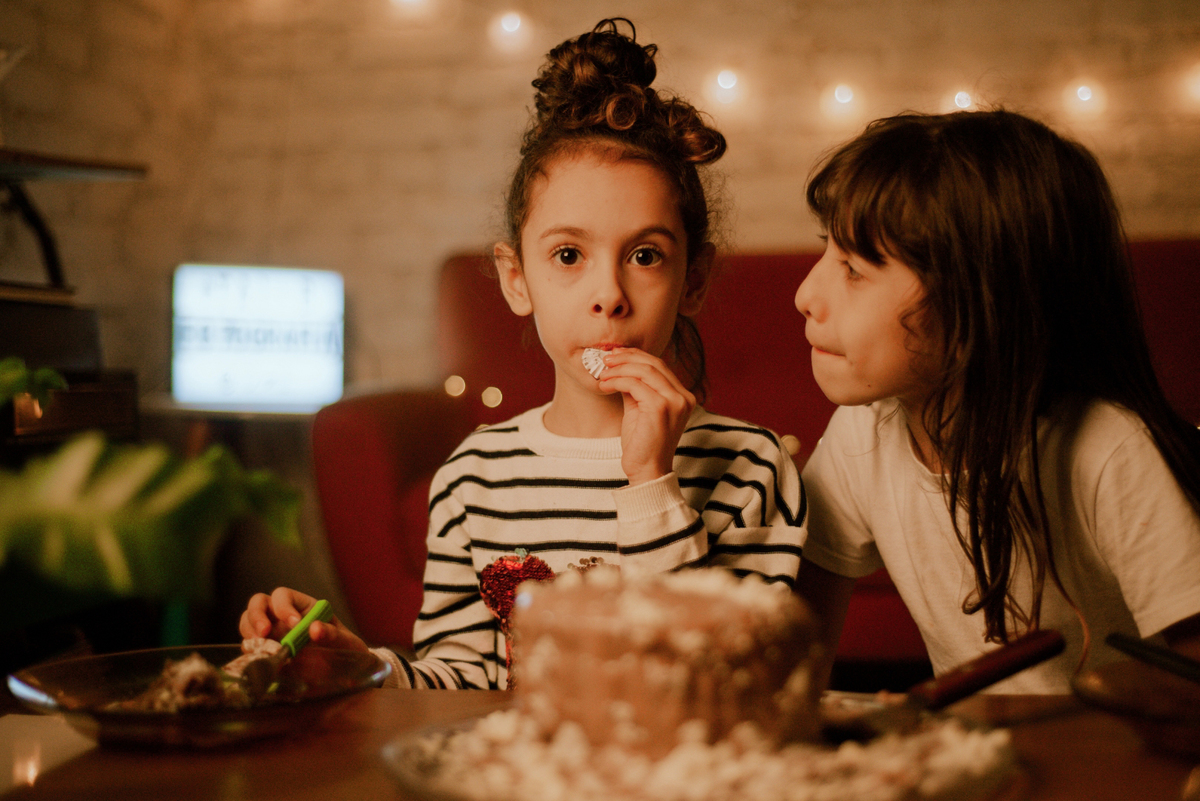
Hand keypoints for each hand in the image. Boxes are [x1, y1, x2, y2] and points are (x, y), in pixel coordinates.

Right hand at [238, 587, 368, 652]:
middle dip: (257, 615)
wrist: (342, 675)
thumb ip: (332, 633)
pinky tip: (257, 660)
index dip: (284, 606)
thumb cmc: (344, 650)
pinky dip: (249, 652)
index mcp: (302, 606)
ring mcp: (271, 634)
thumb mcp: (344, 640)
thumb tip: (315, 628)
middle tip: (263, 633)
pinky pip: (250, 648)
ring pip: (248, 622)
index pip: (283, 595)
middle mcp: (282, 617)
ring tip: (257, 647)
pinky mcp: (266, 653)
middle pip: (258, 603)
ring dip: (249, 632)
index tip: (294, 624)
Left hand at [596, 348, 695, 484]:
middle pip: (654, 364)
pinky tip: (605, 386)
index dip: (636, 356)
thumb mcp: (640, 409)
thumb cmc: (642, 443)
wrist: (647, 471)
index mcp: (682, 396)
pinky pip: (635, 385)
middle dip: (626, 357)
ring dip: (619, 369)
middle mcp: (684, 397)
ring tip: (603, 373)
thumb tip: (620, 367)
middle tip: (606, 359)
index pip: (660, 366)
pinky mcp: (660, 409)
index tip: (616, 354)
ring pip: (644, 371)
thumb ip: (636, 388)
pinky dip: (617, 381)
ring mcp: (674, 402)